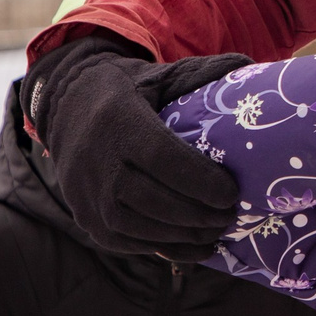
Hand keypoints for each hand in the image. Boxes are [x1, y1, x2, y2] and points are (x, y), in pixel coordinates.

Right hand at [22, 34, 248, 260]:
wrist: (64, 106)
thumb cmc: (124, 91)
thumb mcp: (157, 75)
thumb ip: (201, 74)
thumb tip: (250, 68)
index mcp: (119, 120)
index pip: (163, 159)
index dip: (201, 182)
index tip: (233, 192)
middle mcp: (97, 160)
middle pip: (154, 200)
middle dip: (199, 215)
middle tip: (231, 216)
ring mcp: (86, 193)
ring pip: (139, 227)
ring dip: (183, 236)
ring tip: (216, 231)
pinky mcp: (84, 217)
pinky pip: (125, 242)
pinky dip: (162, 248)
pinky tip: (191, 245)